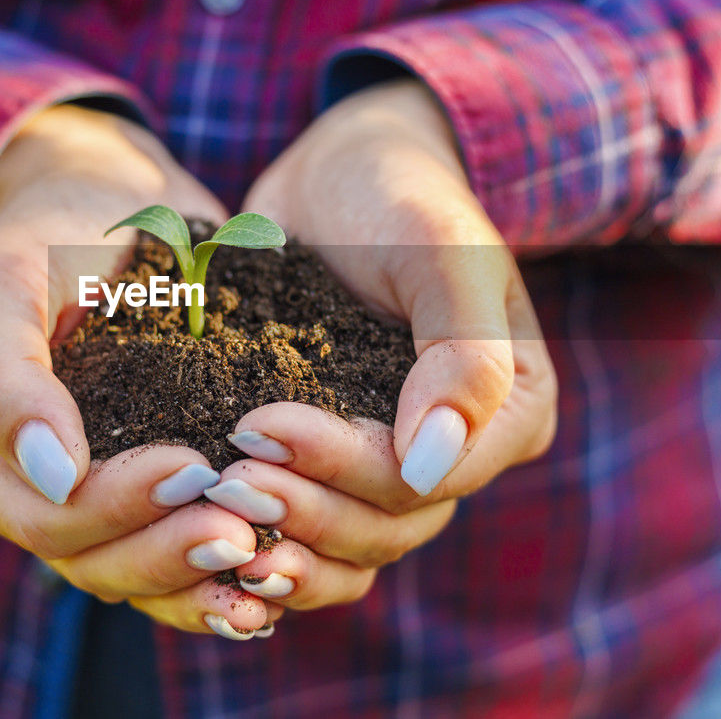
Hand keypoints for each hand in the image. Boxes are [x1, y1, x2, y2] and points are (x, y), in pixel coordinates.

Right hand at [0, 105, 280, 636]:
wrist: (111, 203)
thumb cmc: (52, 229)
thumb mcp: (6, 278)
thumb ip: (3, 374)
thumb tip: (54, 475)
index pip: (39, 515)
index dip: (112, 509)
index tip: (191, 467)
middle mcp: (20, 487)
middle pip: (88, 561)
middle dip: (167, 552)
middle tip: (243, 532)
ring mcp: (83, 494)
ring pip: (133, 573)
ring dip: (199, 577)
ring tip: (265, 560)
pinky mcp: (141, 489)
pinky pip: (172, 555)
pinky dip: (218, 574)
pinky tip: (274, 573)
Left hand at [213, 80, 556, 606]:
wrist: (342, 175)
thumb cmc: (401, 193)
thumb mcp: (441, 251)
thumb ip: (461, 352)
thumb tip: (430, 464)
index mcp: (507, 412)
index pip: (426, 476)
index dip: (344, 467)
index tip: (259, 425)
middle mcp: (456, 453)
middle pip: (387, 525)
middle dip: (305, 510)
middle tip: (225, 478)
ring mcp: (392, 463)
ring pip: (349, 545)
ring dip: (283, 539)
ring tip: (214, 506)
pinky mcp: (333, 461)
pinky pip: (311, 527)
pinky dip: (269, 542)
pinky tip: (214, 539)